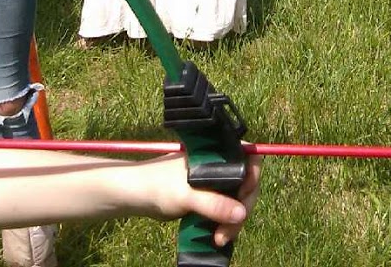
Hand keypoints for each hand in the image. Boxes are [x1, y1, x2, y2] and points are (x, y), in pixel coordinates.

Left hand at [145, 154, 260, 245]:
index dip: (253, 177)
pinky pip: (226, 210)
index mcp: (216, 153)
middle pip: (246, 184)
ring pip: (238, 201)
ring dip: (233, 221)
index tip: (244, 198)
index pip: (248, 158)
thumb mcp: (187, 195)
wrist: (137, 196)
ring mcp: (215, 182)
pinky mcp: (209, 197)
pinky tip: (217, 236)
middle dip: (241, 209)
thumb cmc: (158, 185)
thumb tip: (241, 214)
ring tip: (219, 238)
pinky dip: (225, 223)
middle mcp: (219, 165)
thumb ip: (214, 204)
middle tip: (228, 231)